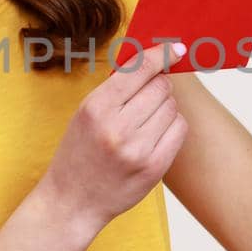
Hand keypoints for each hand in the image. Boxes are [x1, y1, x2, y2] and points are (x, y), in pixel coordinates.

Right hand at [40, 41, 188, 235]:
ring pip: (172, 108)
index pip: (139, 70)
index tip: (174, 48)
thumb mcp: (85, 114)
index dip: (160, 55)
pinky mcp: (154, 167)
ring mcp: (138, 149)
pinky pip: (179, 130)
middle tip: (146, 97)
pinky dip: (172, 126)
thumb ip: (116, 90)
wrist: (72, 202)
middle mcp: (118, 127)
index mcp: (96, 108)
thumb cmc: (78, 153)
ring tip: (145, 121)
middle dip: (158, 86)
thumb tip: (152, 63)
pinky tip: (156, 133)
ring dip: (164, 108)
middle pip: (161, 87)